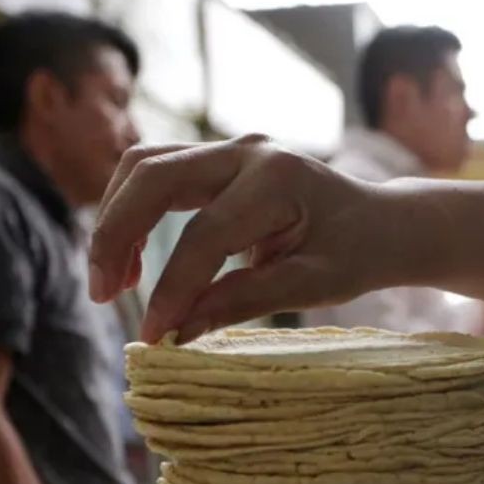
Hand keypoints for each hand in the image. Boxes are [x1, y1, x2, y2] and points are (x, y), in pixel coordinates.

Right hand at [89, 135, 395, 342]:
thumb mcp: (314, 286)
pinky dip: (132, 210)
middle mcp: (249, 151)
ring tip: (111, 284)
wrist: (381, 222)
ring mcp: (231, 148)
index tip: (154, 335)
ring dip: (115, 219)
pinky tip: (130, 261)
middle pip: (155, 176)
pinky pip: (157, 172)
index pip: (205, 235)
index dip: (172, 288)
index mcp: (279, 179)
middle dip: (116, 235)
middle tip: (103, 295)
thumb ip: (246, 301)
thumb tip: (179, 331)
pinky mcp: (217, 159)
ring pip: (145, 165)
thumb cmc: (355, 254)